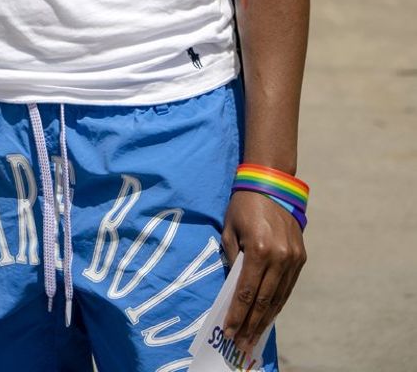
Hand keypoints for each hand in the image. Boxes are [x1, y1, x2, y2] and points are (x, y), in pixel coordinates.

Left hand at [221, 189, 306, 353]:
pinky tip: (268, 316)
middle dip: (250, 325)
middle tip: (240, 345)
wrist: (271, 183)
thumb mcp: (230, 229)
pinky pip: (287, 288)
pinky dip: (277, 304)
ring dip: (265, 320)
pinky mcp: (301, 258)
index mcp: (258, 249)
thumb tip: (231, 289)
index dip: (237, 315)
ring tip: (253, 337)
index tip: (228, 331)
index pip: (245, 292)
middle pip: (263, 301)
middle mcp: (279, 258)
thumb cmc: (244, 205)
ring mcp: (293, 259)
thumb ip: (232, 259)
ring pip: (278, 298)